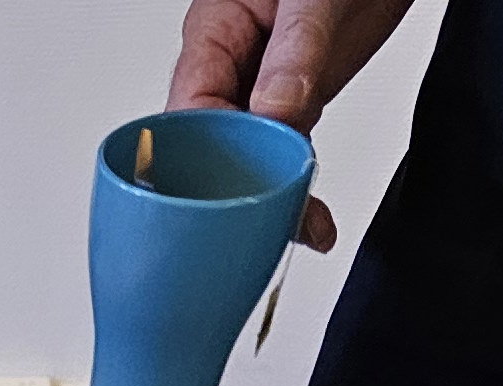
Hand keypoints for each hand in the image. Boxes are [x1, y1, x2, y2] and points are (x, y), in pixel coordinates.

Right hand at [166, 0, 416, 248]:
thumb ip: (294, 52)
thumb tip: (274, 111)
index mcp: (211, 38)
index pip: (191, 114)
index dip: (205, 159)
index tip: (235, 191)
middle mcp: (228, 71)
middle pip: (211, 150)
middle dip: (233, 195)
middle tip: (263, 226)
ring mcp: (261, 91)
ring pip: (250, 159)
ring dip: (271, 199)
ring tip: (298, 230)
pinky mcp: (295, 102)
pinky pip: (285, 154)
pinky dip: (299, 187)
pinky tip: (312, 218)